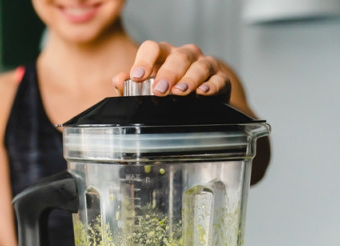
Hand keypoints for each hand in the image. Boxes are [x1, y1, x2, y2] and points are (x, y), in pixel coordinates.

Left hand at [113, 40, 230, 100]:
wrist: (198, 104)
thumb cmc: (169, 92)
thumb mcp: (148, 89)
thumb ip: (130, 86)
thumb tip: (118, 80)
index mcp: (163, 55)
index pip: (153, 48)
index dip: (144, 61)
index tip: (137, 76)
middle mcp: (185, 56)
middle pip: (178, 57)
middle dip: (168, 73)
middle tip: (159, 89)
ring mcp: (204, 65)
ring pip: (199, 66)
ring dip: (189, 79)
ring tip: (180, 91)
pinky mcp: (221, 79)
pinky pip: (218, 79)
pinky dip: (211, 85)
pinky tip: (203, 92)